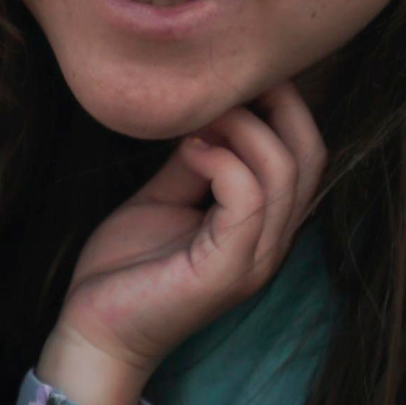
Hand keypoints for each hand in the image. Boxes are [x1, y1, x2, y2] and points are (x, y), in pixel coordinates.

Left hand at [40, 83, 325, 404]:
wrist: (95, 330)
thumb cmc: (126, 267)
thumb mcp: (164, 197)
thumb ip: (193, 160)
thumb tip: (206, 112)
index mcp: (264, 224)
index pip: (307, 152)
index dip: (284, 103)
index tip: (236, 74)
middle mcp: (272, 242)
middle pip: (310, 155)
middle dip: (276, 103)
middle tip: (224, 83)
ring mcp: (254, 260)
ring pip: (283, 171)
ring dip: (241, 127)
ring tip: (197, 118)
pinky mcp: (225, 271)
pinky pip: (247, 199)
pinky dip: (221, 159)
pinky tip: (187, 150)